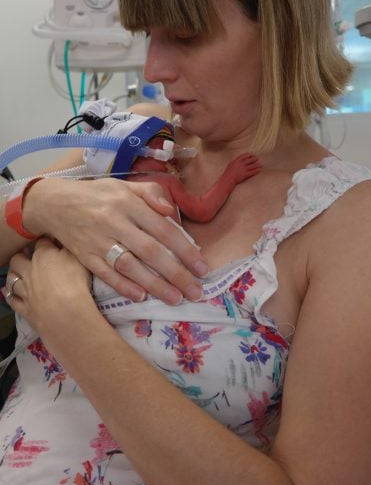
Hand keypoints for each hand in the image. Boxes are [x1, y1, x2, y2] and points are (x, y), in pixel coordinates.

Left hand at [2, 239, 91, 337]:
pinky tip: (6, 291)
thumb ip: (69, 247)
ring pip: (12, 278)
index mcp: (44, 255)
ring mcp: (24, 290)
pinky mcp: (24, 308)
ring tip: (18, 273)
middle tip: (28, 257)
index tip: (51, 243)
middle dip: (21, 256)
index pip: (41, 243)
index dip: (46, 242)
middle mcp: (29, 270)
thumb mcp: (78, 258)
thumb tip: (63, 239)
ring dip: (13, 274)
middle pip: (17, 259)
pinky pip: (11, 299)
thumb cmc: (76, 282)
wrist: (68, 313)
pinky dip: (9, 294)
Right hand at [23, 177, 206, 304]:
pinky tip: (141, 296)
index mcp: (128, 203)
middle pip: (150, 251)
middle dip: (176, 273)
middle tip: (196, 291)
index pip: (163, 229)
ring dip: (154, 284)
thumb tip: (172, 211)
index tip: (202, 267)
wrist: (54, 203)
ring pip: (130, 266)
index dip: (185, 249)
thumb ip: (152, 194)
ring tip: (175, 298)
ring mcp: (98, 241)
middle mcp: (115, 222)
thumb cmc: (98, 194)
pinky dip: (123, 286)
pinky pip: (106, 273)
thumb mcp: (125, 186)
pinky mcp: (85, 256)